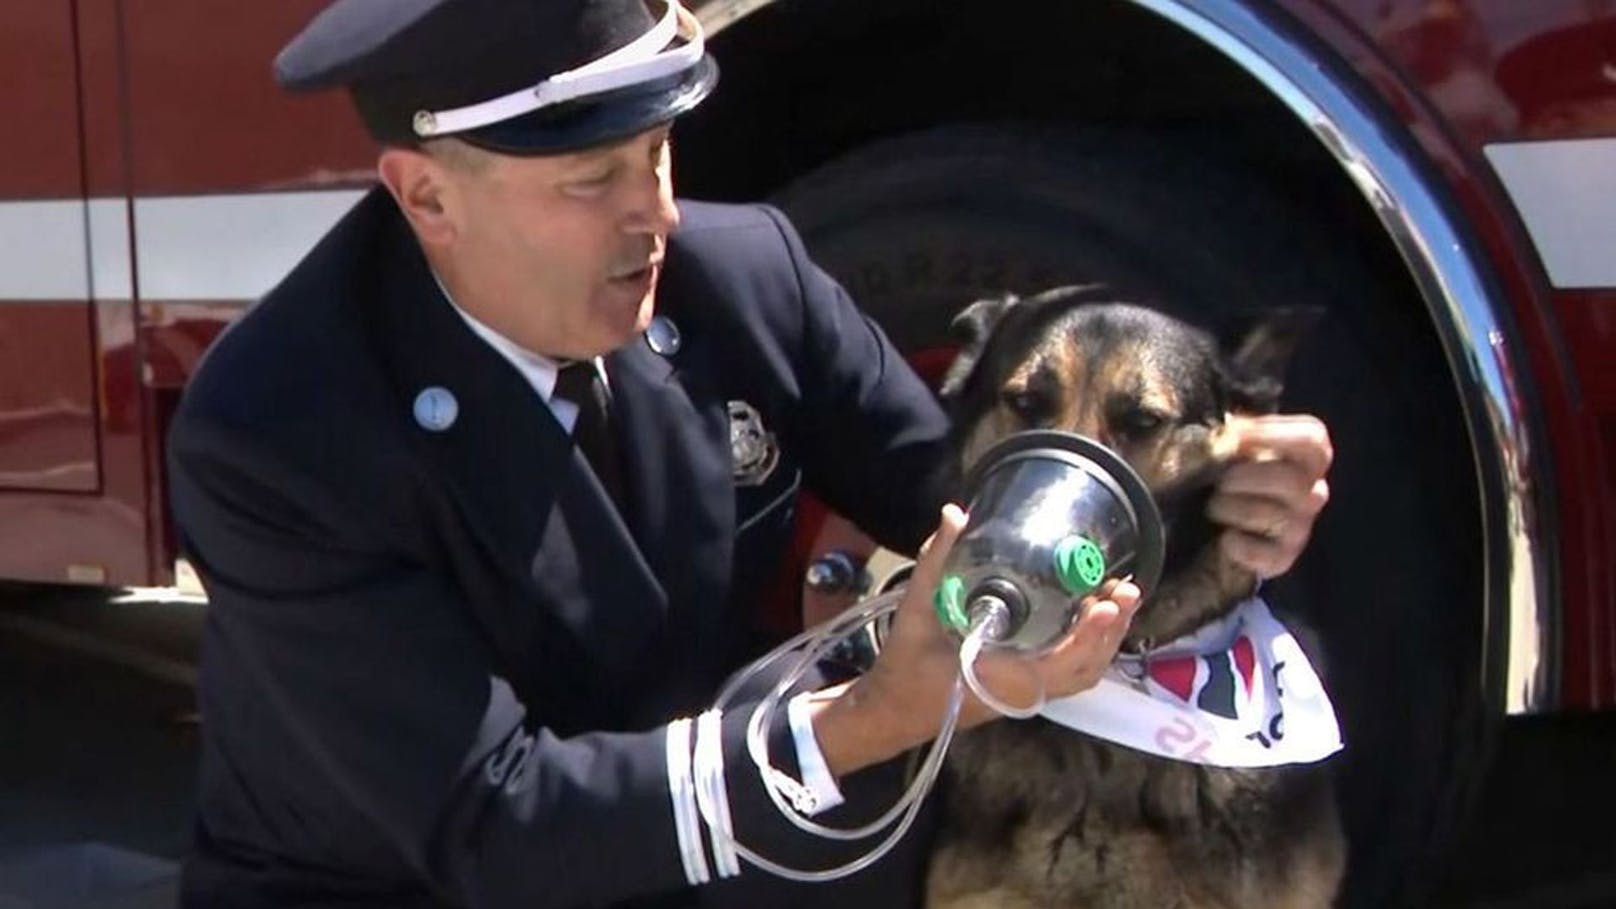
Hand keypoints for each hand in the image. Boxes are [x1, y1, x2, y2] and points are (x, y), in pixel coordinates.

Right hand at [811, 505, 1141, 775]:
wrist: (894, 711)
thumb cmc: (904, 665)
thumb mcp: (915, 609)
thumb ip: (936, 560)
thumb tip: (955, 513)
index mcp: (1002, 676)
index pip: (1060, 662)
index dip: (1089, 634)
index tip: (1108, 602)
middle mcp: (1024, 691)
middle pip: (1086, 668)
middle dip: (1112, 630)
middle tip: (1125, 587)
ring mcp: (1027, 695)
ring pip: (1083, 673)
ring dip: (1106, 639)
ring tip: (1119, 597)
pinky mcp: (1025, 691)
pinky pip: (1071, 674)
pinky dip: (1090, 648)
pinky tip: (1093, 616)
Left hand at [1207, 414, 1332, 578]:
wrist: (1206, 533)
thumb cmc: (1221, 479)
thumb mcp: (1225, 450)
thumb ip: (1229, 436)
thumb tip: (1224, 430)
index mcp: (1302, 459)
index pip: (1313, 439)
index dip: (1274, 433)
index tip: (1235, 434)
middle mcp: (1310, 493)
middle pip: (1293, 481)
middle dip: (1248, 478)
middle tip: (1220, 481)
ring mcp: (1299, 528)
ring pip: (1276, 516)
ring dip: (1234, 508)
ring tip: (1214, 506)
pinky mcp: (1282, 559)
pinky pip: (1267, 554)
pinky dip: (1239, 545)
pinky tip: (1225, 538)